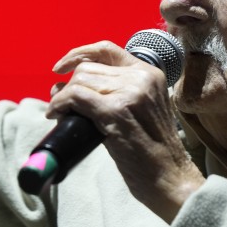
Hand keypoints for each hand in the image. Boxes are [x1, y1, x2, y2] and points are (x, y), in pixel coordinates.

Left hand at [48, 41, 203, 222]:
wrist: (170, 177)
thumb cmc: (152, 150)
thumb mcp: (142, 108)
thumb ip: (118, 91)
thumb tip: (70, 83)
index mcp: (148, 73)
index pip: (106, 50)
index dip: (80, 54)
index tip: (61, 67)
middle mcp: (140, 78)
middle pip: (89, 68)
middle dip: (68, 83)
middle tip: (58, 101)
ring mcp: (129, 93)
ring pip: (79, 81)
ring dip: (61, 96)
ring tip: (59, 112)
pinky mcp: (116, 111)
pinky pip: (75, 97)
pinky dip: (60, 104)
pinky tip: (56, 115)